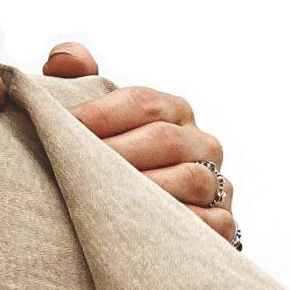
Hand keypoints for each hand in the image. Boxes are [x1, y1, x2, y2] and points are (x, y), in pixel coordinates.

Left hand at [43, 43, 238, 244]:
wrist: (140, 230)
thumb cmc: (112, 168)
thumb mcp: (94, 123)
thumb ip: (76, 80)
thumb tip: (68, 59)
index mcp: (176, 112)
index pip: (144, 103)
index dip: (102, 113)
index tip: (65, 127)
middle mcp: (204, 144)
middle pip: (165, 139)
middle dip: (119, 153)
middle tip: (80, 168)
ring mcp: (219, 185)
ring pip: (190, 179)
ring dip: (146, 189)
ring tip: (107, 198)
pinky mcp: (224, 224)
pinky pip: (209, 222)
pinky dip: (177, 223)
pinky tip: (142, 226)